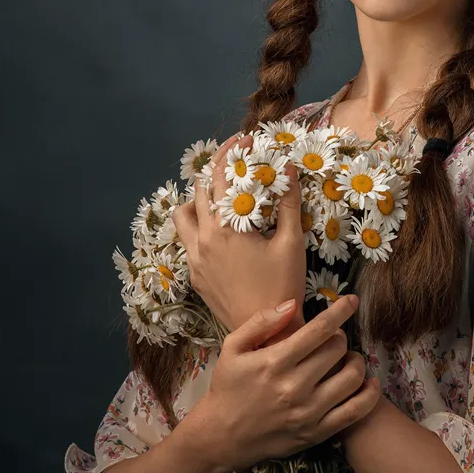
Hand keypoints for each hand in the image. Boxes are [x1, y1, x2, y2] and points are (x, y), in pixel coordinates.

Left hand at [170, 132, 308, 332]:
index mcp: (226, 228)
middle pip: (199, 190)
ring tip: (220, 196)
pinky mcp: (194, 275)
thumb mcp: (291, 242)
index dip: (232, 152)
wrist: (267, 333)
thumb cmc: (283, 286)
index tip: (245, 139)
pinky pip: (186, 240)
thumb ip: (288, 203)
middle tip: (235, 162)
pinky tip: (217, 229)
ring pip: (182, 215)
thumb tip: (288, 168)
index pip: (222, 177)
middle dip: (216, 170)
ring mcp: (194, 258)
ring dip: (198, 199)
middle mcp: (203, 240)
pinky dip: (198, 225)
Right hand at [191, 295, 380, 472]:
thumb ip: (261, 322)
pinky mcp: (316, 432)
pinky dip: (369, 394)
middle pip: (337, 349)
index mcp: (274, 362)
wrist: (222, 437)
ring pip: (352, 377)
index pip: (319, 330)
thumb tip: (293, 304)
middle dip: (341, 337)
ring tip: (347, 359)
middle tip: (333, 338)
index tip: (352, 301)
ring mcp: (308, 412)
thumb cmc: (228, 387)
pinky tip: (369, 383)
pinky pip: (355, 411)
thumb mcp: (233, 347)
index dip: (340, 310)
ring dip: (356, 361)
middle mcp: (294, 387)